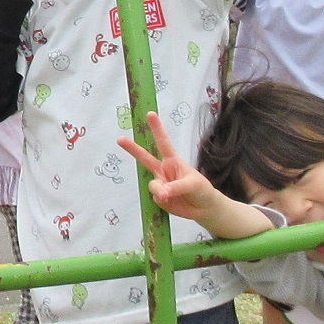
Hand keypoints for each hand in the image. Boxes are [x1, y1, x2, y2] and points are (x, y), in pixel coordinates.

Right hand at [115, 112, 234, 230]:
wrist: (203, 209)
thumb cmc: (201, 189)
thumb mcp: (193, 184)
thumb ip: (176, 187)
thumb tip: (161, 193)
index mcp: (173, 161)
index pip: (163, 143)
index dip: (157, 129)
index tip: (150, 114)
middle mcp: (163, 170)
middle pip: (145, 158)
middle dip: (132, 148)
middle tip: (120, 139)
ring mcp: (160, 184)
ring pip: (153, 185)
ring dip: (160, 190)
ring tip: (170, 196)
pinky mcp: (158, 197)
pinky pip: (155, 198)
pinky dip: (163, 201)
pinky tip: (173, 202)